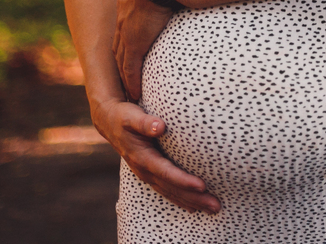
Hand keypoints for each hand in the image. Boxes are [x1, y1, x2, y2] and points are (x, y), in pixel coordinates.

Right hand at [91, 97, 220, 213]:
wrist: (110, 123)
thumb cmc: (124, 117)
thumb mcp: (132, 117)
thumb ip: (145, 122)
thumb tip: (160, 126)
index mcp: (142, 157)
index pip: (166, 172)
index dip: (183, 180)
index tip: (202, 186)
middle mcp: (145, 170)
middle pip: (172, 188)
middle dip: (194, 198)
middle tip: (215, 205)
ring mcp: (147, 174)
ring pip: (171, 192)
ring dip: (191, 202)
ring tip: (212, 208)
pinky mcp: (151, 173)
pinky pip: (167, 190)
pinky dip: (181, 199)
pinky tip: (194, 206)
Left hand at [113, 0, 172, 101]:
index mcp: (129, 4)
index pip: (124, 30)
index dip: (125, 43)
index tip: (129, 55)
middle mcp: (124, 19)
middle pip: (118, 48)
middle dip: (120, 63)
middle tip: (124, 79)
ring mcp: (127, 32)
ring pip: (120, 61)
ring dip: (123, 77)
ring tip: (129, 92)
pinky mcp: (135, 42)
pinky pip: (129, 68)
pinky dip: (131, 82)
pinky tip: (135, 94)